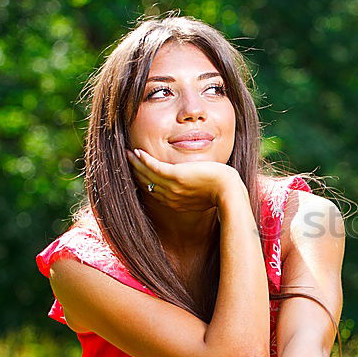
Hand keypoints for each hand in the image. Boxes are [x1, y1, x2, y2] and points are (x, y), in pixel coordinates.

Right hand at [126, 148, 240, 211]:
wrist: (230, 193)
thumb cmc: (223, 192)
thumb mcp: (203, 195)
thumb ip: (192, 192)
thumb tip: (193, 187)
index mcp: (176, 203)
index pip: (154, 191)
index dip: (144, 181)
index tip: (138, 171)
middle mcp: (171, 197)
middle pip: (147, 183)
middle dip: (136, 171)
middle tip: (128, 160)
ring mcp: (173, 188)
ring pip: (148, 175)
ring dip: (136, 163)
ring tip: (128, 154)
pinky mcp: (177, 176)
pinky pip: (154, 168)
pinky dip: (144, 160)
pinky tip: (138, 153)